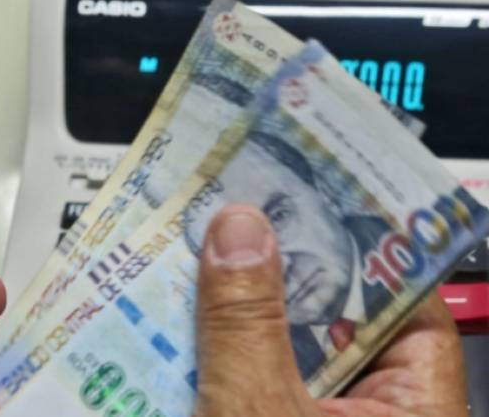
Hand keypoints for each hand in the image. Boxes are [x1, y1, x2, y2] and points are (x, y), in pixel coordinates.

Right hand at [194, 205, 468, 416]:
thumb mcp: (256, 410)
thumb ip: (247, 322)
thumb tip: (238, 223)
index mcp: (411, 412)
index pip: (408, 309)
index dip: (363, 251)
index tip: (318, 198)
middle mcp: (373, 416)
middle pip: (336, 326)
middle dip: (283, 277)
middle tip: (240, 214)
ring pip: (287, 354)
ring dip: (242, 317)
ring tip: (200, 254)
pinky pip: (255, 382)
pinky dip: (223, 357)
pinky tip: (182, 320)